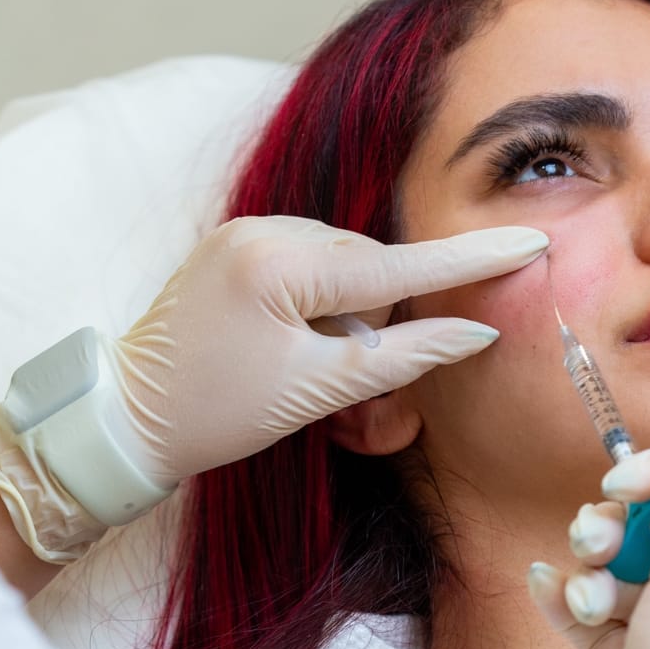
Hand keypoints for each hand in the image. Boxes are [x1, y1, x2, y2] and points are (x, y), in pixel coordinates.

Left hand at [116, 216, 547, 479]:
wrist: (122, 418)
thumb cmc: (213, 414)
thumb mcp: (313, 393)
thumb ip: (399, 358)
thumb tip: (473, 333)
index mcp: (279, 265)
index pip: (396, 268)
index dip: (467, 261)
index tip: (527, 241)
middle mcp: (262, 230)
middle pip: (369, 270)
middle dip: (375, 326)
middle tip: (351, 390)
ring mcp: (245, 233)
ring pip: (342, 269)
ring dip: (346, 319)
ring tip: (305, 371)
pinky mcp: (236, 246)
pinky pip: (309, 267)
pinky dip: (319, 308)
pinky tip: (290, 346)